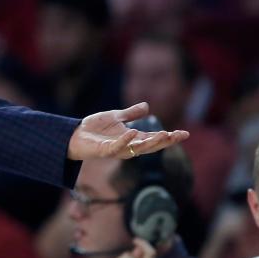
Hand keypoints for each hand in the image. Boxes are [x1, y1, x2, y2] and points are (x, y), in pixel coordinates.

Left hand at [66, 102, 188, 160]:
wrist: (73, 134)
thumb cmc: (94, 128)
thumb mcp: (115, 117)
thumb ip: (130, 113)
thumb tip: (147, 106)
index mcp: (132, 138)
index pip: (154, 138)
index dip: (169, 137)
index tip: (185, 133)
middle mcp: (127, 146)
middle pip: (150, 146)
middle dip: (165, 141)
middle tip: (179, 135)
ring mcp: (116, 149)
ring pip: (137, 149)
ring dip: (150, 143)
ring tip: (164, 134)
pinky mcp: (104, 151)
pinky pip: (116, 147)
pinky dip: (125, 140)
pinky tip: (133, 132)